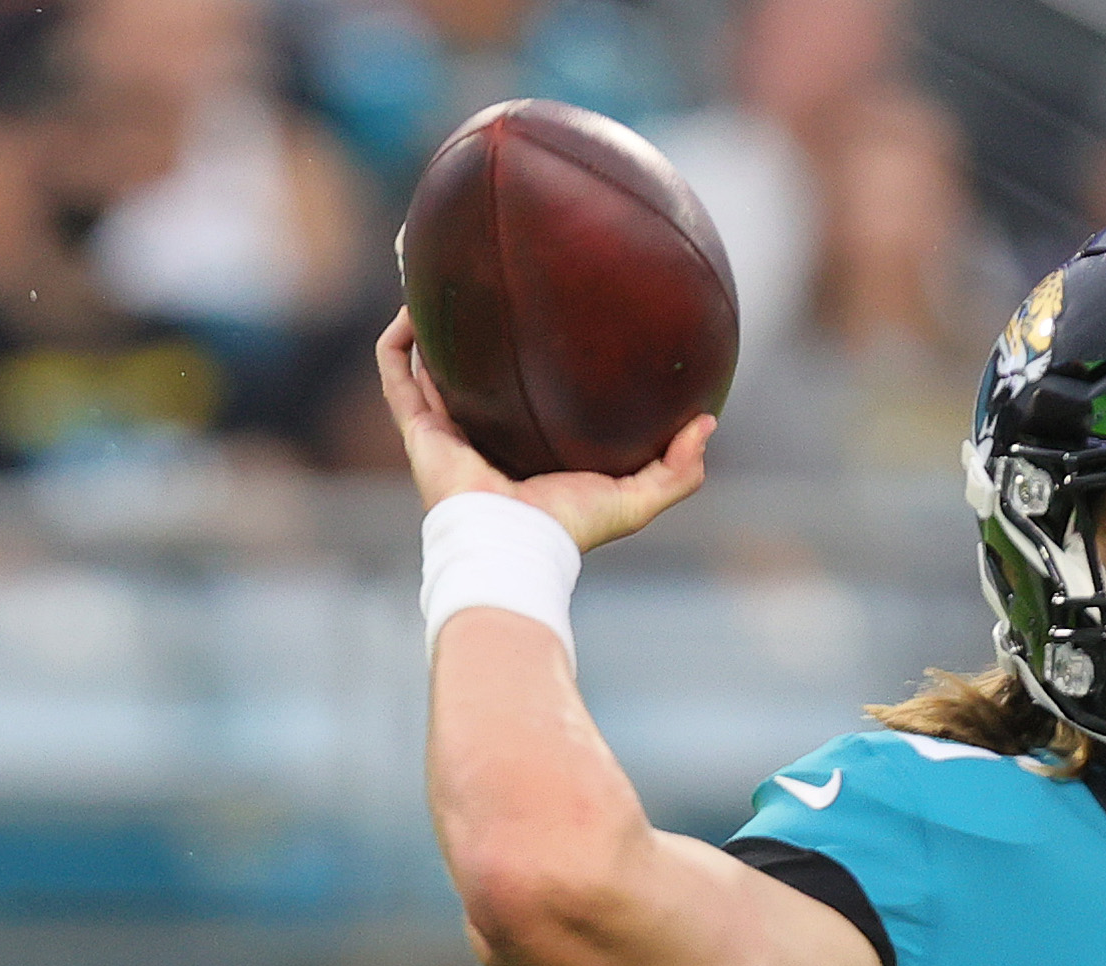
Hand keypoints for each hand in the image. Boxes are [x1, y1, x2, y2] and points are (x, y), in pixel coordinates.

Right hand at [376, 310, 711, 552]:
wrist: (514, 544)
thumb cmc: (570, 526)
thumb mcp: (637, 498)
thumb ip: (677, 468)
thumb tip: (709, 422)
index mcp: (526, 452)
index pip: (523, 403)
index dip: (529, 367)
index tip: (547, 324)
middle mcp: (482, 439)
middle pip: (471, 379)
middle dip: (473, 337)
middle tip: (487, 290)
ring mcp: (444, 432)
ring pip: (426, 368)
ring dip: (428, 326)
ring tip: (437, 281)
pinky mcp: (417, 430)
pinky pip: (396, 372)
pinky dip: (399, 338)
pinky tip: (413, 302)